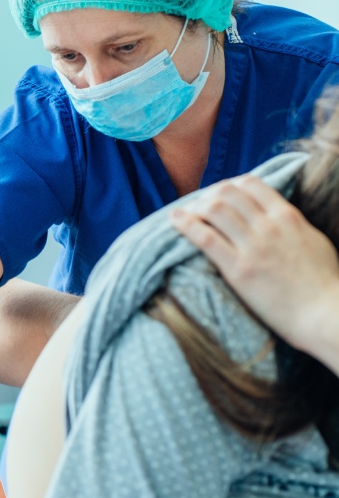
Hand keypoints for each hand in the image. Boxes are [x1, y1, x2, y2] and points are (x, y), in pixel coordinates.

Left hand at [171, 175, 338, 357]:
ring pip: (214, 210)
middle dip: (207, 195)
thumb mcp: (313, 241)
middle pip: (227, 193)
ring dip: (193, 208)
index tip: (218, 194)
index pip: (251, 184)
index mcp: (288, 216)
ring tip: (182, 214)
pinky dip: (186, 225)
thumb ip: (291, 225)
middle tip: (197, 206)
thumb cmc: (323, 283)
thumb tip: (277, 218)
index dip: (229, 185)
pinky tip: (175, 220)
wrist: (325, 313)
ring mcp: (253, 247)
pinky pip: (205, 238)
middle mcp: (268, 226)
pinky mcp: (238, 269)